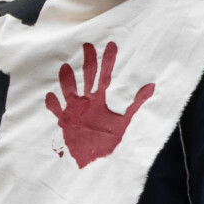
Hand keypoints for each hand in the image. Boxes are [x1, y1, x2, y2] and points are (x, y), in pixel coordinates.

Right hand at [45, 41, 155, 167]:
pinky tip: (50, 96)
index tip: (111, 45)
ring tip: (66, 67)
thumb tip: (152, 86)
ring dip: (68, 80)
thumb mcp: (124, 121)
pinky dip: (53, 104)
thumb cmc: (106, 139)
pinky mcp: (64, 121)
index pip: (105, 76)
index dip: (108, 62)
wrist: (91, 158)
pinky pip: (56, 110)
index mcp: (100, 100)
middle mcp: (86, 101)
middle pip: (87, 77)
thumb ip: (136, 104)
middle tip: (88, 46)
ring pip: (70, 90)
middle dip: (88, 62)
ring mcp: (74, 109)